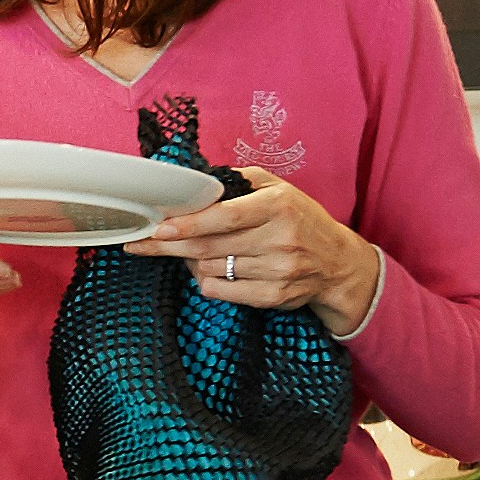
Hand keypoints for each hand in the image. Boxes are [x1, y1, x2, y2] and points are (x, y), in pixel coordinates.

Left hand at [131, 168, 379, 335]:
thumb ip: (240, 182)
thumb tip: (197, 184)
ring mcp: (277, 271)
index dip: (187, 224)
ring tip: (191, 252)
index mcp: (278, 206)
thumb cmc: (300, 219)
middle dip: (170, 246)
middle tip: (143, 243)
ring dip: (192, 261)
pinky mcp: (273, 297)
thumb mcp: (278, 189)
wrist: (337, 263)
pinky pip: (221, 291)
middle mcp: (279, 239)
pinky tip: (210, 270)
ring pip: (212, 269)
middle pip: (210, 247)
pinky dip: (206, 280)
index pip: (224, 217)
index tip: (158, 228)